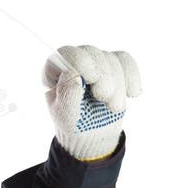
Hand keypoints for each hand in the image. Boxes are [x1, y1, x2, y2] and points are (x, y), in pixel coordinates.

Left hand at [43, 45, 141, 160]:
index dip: (82, 62)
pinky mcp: (113, 67)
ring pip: (111, 59)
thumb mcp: (65, 115)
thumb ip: (67, 95)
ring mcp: (94, 62)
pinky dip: (132, 76)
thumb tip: (75, 75)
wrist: (92, 134)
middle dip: (104, 76)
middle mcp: (74, 62)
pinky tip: (132, 93)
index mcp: (55, 70)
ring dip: (117, 84)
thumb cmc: (73, 124)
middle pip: (93, 53)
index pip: (68, 53)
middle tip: (104, 98)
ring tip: (114, 107)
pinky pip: (126, 61)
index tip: (91, 80)